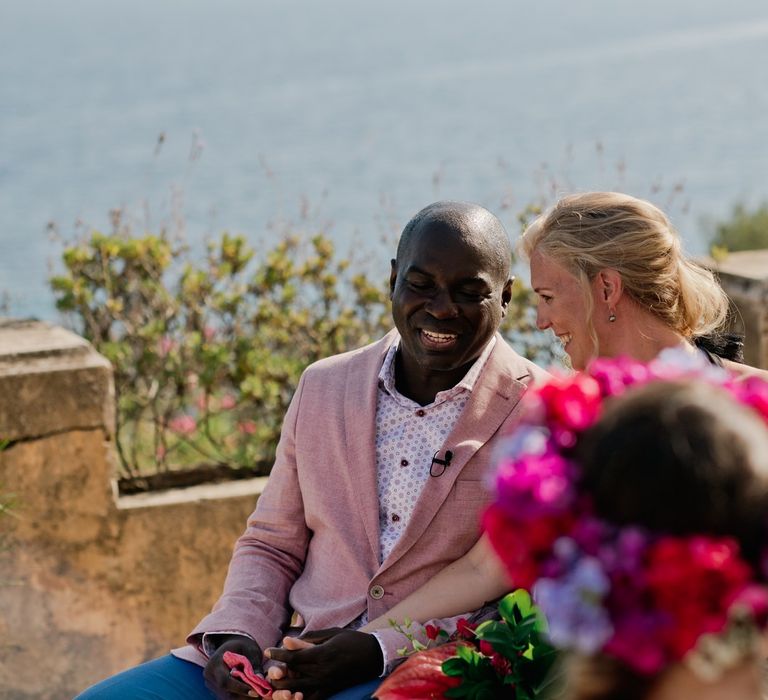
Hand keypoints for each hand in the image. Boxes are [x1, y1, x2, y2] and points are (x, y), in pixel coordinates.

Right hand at [203, 635, 263, 698]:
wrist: (231, 646)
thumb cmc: (242, 646)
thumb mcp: (250, 650)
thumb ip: (254, 664)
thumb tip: (260, 679)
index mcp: (215, 663)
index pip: (225, 680)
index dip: (240, 688)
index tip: (255, 692)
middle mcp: (210, 676)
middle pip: (226, 691)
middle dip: (243, 694)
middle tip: (259, 695)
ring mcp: (211, 684)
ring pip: (227, 696)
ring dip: (242, 696)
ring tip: (257, 693)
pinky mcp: (216, 689)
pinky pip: (228, 695)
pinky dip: (239, 695)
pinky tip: (250, 693)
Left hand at [266, 629, 382, 698]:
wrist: (373, 656)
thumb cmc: (352, 640)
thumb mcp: (332, 634)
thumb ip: (310, 638)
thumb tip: (288, 639)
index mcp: (322, 654)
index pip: (293, 657)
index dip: (278, 654)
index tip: (268, 651)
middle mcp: (322, 671)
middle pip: (293, 675)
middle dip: (278, 673)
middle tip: (270, 669)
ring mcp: (326, 683)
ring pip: (298, 690)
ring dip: (284, 688)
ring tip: (276, 683)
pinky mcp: (331, 690)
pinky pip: (312, 699)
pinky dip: (301, 698)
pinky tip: (293, 695)